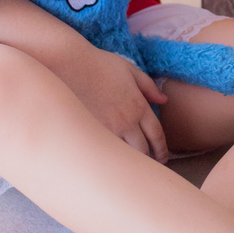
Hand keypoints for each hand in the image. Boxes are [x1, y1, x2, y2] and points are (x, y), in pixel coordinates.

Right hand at [55, 33, 168, 160]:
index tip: (162, 157)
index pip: (156, 135)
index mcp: (138, 106)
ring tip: (131, 167)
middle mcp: (126, 121)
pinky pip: (106, 151)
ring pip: (125, 155)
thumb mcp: (129, 70)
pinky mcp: (90, 133)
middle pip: (143, 150)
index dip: (162, 149)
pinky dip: (111, 158)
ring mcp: (107, 129)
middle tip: (149, 166)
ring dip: (130, 161)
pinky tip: (110, 160)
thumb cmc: (99, 65)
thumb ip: (148, 86)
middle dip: (149, 160)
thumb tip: (164, 100)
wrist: (69, 64)